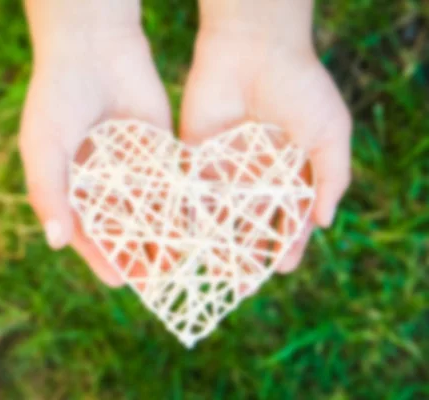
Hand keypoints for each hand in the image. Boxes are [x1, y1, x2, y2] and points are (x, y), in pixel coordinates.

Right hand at [19, 1, 170, 285]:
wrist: (93, 47)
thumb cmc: (57, 96)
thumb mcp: (43, 147)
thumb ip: (48, 194)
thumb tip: (57, 243)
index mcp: (72, 187)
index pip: (88, 232)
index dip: (101, 257)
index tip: (117, 280)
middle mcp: (104, 183)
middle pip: (123, 227)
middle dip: (138, 253)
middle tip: (156, 281)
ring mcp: (133, 168)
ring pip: (150, 211)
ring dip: (164, 236)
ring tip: (181, 260)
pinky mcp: (160, 151)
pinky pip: (171, 184)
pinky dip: (182, 204)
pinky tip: (196, 224)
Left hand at [181, 0, 351, 272]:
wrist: (255, 48)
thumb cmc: (300, 86)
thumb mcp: (329, 132)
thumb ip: (331, 177)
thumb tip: (324, 223)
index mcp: (287, 171)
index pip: (286, 216)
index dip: (286, 242)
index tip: (283, 267)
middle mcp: (254, 175)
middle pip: (250, 222)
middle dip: (247, 252)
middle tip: (242, 283)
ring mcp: (223, 167)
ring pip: (219, 214)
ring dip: (216, 242)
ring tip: (213, 270)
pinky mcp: (194, 155)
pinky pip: (191, 191)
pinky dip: (189, 215)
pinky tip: (188, 240)